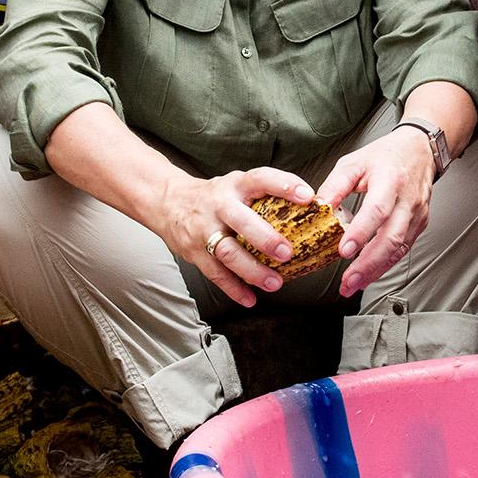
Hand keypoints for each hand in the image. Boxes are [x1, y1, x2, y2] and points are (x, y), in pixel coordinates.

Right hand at [148, 167, 316, 307]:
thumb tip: (309, 211)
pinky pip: (215, 273)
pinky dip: (234, 289)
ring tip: (274, 283)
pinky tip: (250, 298)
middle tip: (287, 253)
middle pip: (241, 221)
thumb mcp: (237, 185)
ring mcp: (204, 229)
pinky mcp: (195, 251)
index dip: (284, 185)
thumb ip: (265, 196)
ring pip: (228, 252)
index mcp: (235, 185)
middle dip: (265, 239)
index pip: (261, 179)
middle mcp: (219, 205)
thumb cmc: (214, 196)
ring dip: (252, 271)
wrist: (168, 202)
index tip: (307, 197)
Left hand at [322, 127, 435, 297]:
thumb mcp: (353, 163)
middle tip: (348, 281)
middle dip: (369, 264)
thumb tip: (317, 208)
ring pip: (399, 249)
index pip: (377, 211)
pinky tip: (369, 274)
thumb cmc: (384, 156)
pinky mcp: (419, 224)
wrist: (419, 150)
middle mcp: (407, 200)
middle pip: (391, 238)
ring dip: (376, 270)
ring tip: (354, 284)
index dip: (361, 233)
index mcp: (390, 181)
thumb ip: (334, 186)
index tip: (343, 251)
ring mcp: (416, 215)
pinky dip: (385, 264)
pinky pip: (403, 249)